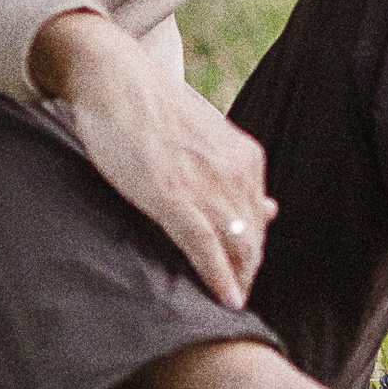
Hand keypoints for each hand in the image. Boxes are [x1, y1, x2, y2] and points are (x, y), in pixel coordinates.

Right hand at [29, 5, 274, 306]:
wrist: (117, 80)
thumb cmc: (155, 112)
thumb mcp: (207, 141)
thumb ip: (236, 177)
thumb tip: (270, 210)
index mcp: (245, 158)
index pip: (258, 221)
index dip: (251, 255)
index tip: (242, 278)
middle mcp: (235, 170)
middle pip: (253, 238)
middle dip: (247, 272)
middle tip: (235, 300)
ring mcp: (206, 184)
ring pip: (236, 246)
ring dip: (236, 281)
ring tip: (229, 308)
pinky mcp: (173, 195)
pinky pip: (205, 245)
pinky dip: (217, 276)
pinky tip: (224, 300)